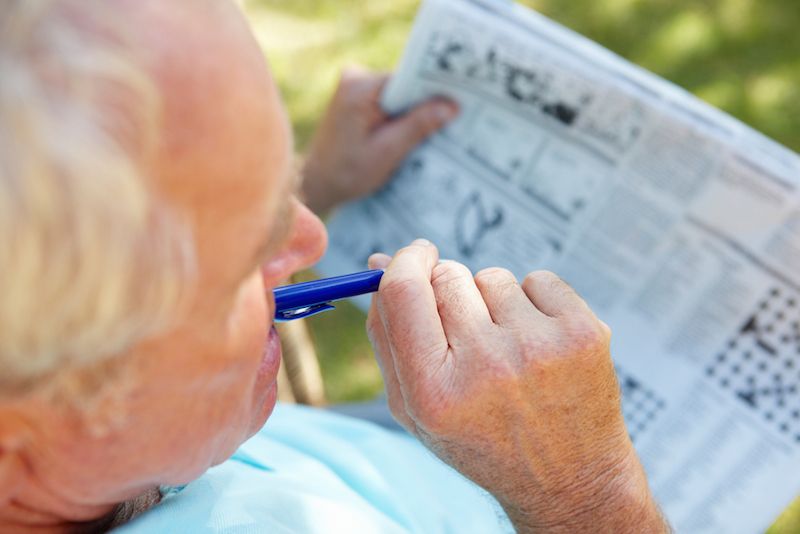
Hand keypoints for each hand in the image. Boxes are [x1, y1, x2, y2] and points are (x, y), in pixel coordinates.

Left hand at [302, 68, 457, 213]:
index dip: (435, 90)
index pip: (409, 78)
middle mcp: (355, 78)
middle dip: (426, 103)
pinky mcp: (357, 98)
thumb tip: (451, 106)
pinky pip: (389, 101)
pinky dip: (401, 116)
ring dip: (414, 112)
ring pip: (399, 94)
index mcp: (359, 87)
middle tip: (454, 119)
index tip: (461, 101)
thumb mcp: (388, 151)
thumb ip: (418, 126)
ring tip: (434, 131)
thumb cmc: (347, 172)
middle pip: (405, 85)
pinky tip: (412, 134)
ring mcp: (354, 86)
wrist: (317, 183)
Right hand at [366, 241, 667, 532]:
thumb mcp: (416, 409)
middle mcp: (487, 367)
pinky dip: (535, 302)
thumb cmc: (482, 440)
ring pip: (493, 276)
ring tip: (509, 350)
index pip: (403, 290)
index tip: (417, 256)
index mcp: (434, 393)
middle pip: (447, 275)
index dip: (405, 261)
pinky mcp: (583, 333)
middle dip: (450, 290)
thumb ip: (387, 336)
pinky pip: (539, 279)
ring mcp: (539, 348)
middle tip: (469, 331)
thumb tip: (380, 261)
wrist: (569, 479)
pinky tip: (541, 344)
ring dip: (494, 302)